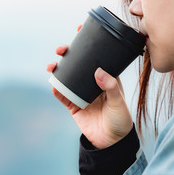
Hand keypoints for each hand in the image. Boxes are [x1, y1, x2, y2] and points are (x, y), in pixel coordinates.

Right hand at [46, 27, 132, 148]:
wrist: (111, 142)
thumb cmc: (120, 120)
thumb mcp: (118, 102)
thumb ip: (111, 87)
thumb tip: (99, 72)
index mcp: (106, 79)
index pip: (97, 58)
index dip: (89, 45)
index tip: (80, 32)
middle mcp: (92, 84)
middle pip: (78, 65)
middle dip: (69, 55)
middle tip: (62, 49)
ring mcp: (81, 94)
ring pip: (68, 78)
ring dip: (59, 70)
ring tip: (53, 66)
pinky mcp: (74, 106)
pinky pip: (63, 96)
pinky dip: (57, 91)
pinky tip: (53, 85)